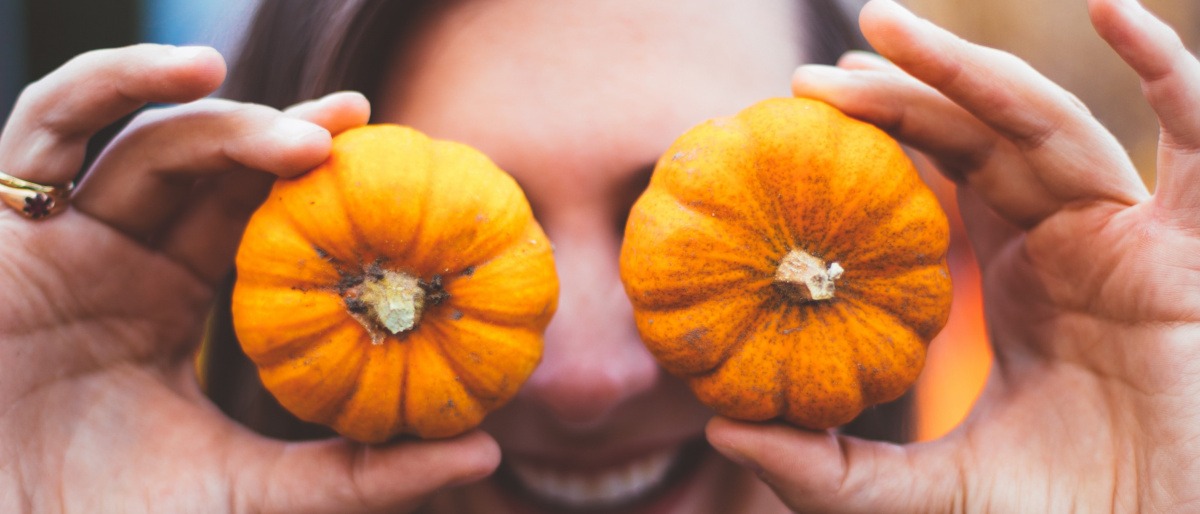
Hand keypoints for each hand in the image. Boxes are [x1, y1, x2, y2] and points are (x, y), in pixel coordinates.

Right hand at [0, 44, 497, 512]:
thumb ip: (360, 475)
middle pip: (215, 172)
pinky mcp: (5, 224)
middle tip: (366, 124)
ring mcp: (66, 237)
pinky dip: (114, 81)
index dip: (323, 194)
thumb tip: (486, 446)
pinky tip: (193, 70)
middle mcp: (125, 258)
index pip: (261, 224)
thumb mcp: (253, 494)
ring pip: (152, 143)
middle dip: (289, 138)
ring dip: (231, 122)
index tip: (402, 173)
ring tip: (314, 135)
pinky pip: (49, 126)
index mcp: (176, 303)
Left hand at [707, 0, 1199, 510]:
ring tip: (881, 27)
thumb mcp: (910, 496)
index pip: (942, 170)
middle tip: (811, 72)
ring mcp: (1131, 238)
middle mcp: (1069, 239)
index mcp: (1015, 273)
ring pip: (1049, 121)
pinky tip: (1117, 9)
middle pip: (982, 131)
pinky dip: (1170, 71)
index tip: (797, 108)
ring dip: (970, 66)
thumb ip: (821, 469)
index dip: (881, 130)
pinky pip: (1199, 142)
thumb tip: (717, 427)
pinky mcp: (1191, 254)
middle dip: (904, 85)